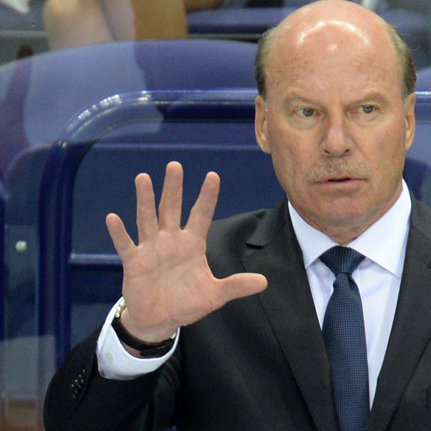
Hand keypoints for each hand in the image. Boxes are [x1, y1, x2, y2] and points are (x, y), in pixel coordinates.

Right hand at [106, 161, 266, 342]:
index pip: (201, 215)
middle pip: (172, 209)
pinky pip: (125, 245)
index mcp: (192, 244)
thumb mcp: (214, 295)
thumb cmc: (187, 303)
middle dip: (174, 188)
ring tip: (143, 178)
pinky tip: (113, 218)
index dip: (207, 197)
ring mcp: (151, 249)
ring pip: (148, 219)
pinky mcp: (134, 262)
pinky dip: (119, 233)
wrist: (160, 320)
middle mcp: (171, 241)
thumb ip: (236, 286)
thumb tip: (264, 282)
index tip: (213, 175)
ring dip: (145, 200)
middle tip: (175, 165)